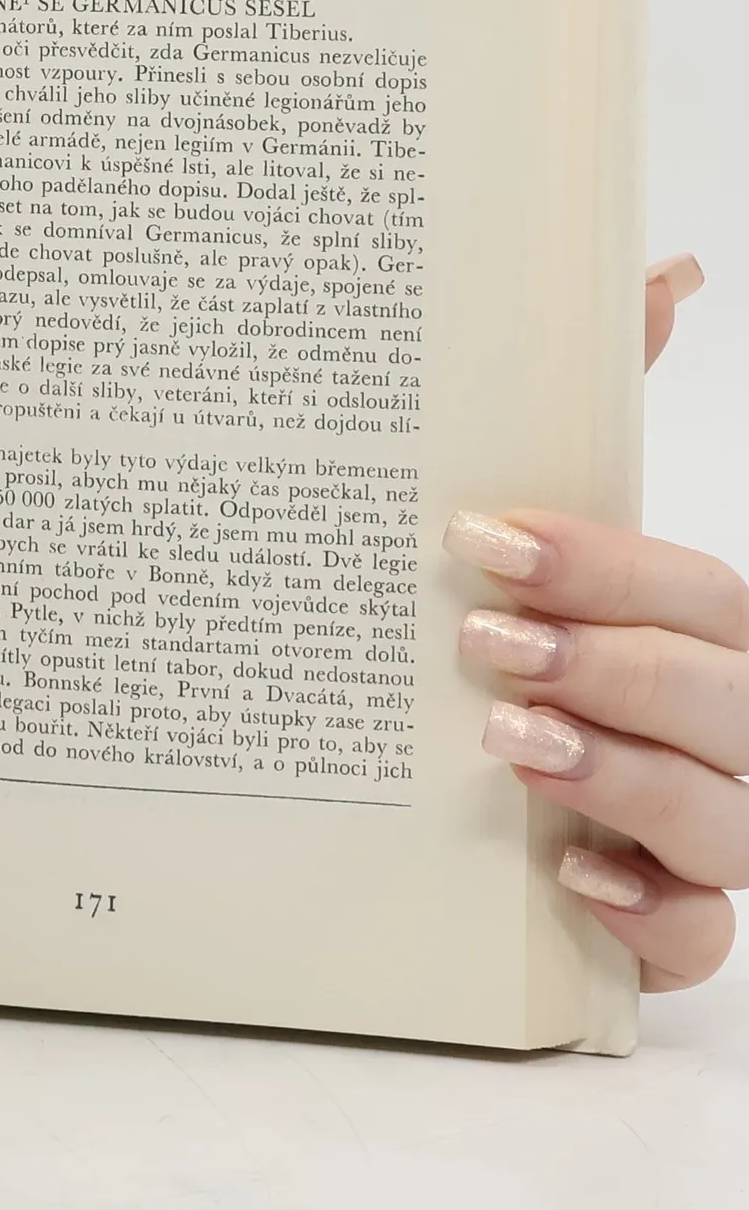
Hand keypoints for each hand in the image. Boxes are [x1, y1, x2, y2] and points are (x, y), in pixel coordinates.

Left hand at [445, 253, 743, 990]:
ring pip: (728, 819)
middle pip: (725, 699)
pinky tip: (576, 880)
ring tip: (508, 743)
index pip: (698, 592)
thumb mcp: (564, 533)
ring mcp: (712, 828)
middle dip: (613, 665)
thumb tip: (664, 272)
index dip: (602, 563)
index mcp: (705, 632)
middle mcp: (728, 728)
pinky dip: (654, 915)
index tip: (484, 537)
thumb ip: (603, 407)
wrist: (500, 783)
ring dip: (623, 779)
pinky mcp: (673, 920)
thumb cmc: (552, 642)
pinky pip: (705, 937)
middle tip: (485, 640)